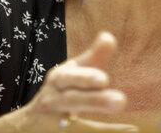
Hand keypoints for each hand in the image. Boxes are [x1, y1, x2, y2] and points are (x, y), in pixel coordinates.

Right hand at [14, 32, 137, 132]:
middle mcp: (53, 100)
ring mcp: (52, 123)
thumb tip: (109, 37)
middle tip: (120, 102)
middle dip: (95, 101)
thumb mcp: (72, 72)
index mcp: (59, 79)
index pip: (70, 77)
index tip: (104, 79)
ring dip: (100, 128)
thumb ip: (93, 57)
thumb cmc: (60, 90)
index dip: (85, 78)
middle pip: (72, 101)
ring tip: (130, 128)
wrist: (30, 124)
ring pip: (74, 125)